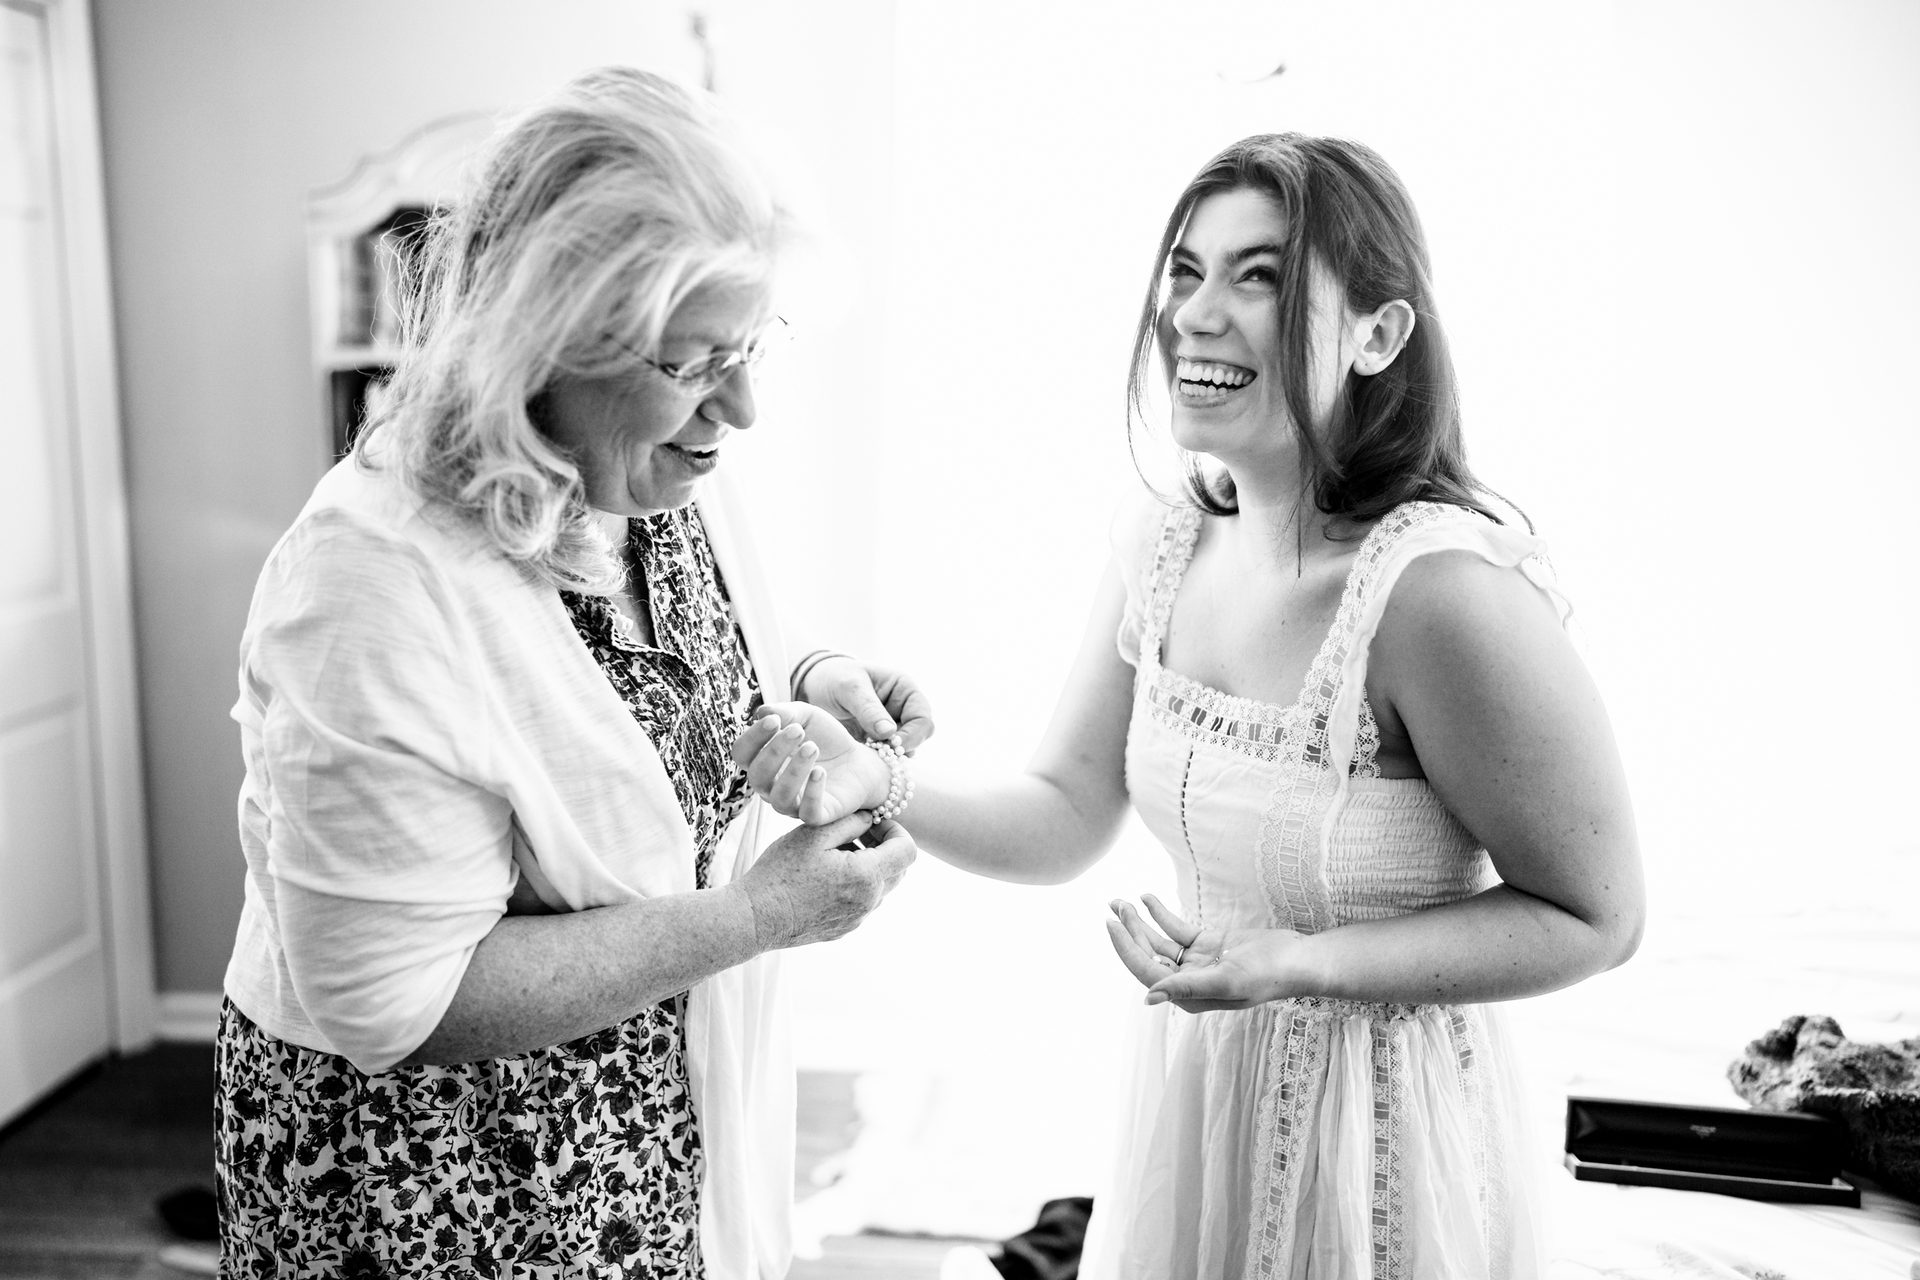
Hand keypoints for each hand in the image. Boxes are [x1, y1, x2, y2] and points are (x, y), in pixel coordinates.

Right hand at [732, 702, 889, 824]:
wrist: (859, 760)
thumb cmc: (826, 739)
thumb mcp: (807, 717)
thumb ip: (786, 712)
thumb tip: (762, 712)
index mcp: (762, 761)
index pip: (742, 754)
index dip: (753, 737)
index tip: (774, 720)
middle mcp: (771, 786)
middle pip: (757, 776)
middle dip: (774, 751)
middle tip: (797, 731)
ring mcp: (793, 804)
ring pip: (780, 797)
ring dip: (793, 772)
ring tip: (812, 748)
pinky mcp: (817, 815)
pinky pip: (808, 813)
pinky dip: (813, 793)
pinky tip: (820, 772)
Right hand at [734, 811, 916, 948]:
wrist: (756, 918)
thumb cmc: (781, 871)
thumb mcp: (814, 834)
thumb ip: (850, 821)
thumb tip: (870, 818)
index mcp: (867, 876)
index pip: (908, 851)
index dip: (897, 831)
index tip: (875, 822)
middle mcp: (869, 902)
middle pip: (898, 870)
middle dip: (884, 847)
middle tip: (857, 832)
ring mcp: (857, 919)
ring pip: (879, 887)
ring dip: (869, 866)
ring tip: (835, 853)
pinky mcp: (844, 929)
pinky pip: (862, 903)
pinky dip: (855, 885)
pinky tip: (825, 876)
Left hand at [795, 655, 934, 753]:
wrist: (815, 686)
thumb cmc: (834, 678)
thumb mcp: (849, 688)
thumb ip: (869, 709)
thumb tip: (890, 733)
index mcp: (905, 689)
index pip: (923, 718)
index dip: (913, 734)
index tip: (893, 744)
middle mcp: (904, 708)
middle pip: (919, 736)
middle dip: (903, 747)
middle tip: (882, 754)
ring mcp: (893, 726)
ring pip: (905, 748)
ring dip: (891, 755)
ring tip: (870, 754)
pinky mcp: (879, 741)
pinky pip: (888, 755)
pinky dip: (880, 759)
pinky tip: (863, 758)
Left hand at [1105, 894, 1311, 1012]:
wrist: (1298, 959)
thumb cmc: (1268, 975)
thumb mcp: (1227, 980)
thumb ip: (1186, 987)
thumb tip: (1147, 997)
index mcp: (1189, 998)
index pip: (1147, 972)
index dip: (1126, 949)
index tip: (1111, 925)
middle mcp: (1189, 983)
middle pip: (1149, 955)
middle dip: (1130, 931)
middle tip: (1115, 905)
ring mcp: (1198, 963)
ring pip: (1160, 941)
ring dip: (1140, 922)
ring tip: (1121, 901)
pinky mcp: (1208, 945)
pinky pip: (1178, 929)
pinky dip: (1162, 914)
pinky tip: (1147, 897)